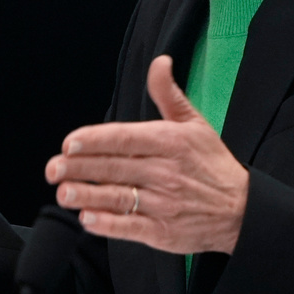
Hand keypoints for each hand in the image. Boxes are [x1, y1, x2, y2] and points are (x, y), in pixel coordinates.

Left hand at [45, 55, 248, 254]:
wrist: (242, 210)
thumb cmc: (211, 162)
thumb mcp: (195, 122)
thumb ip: (168, 93)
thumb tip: (160, 61)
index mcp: (171, 142)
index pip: (126, 138)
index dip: (95, 140)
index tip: (70, 143)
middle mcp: (167, 172)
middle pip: (116, 168)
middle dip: (81, 168)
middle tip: (52, 168)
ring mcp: (165, 204)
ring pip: (120, 198)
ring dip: (88, 196)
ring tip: (63, 193)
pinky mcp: (164, 233)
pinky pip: (131, 227)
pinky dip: (108, 224)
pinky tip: (87, 218)